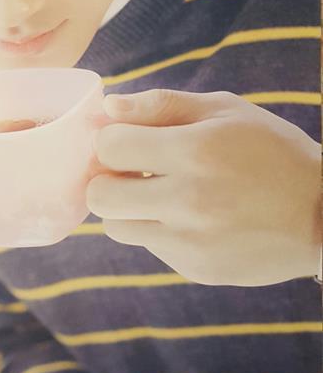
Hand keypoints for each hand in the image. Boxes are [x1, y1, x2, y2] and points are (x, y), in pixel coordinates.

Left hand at [86, 89, 320, 285]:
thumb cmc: (272, 151)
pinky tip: (191, 216)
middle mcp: (186, 200)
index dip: (112, 139)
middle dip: (108, 177)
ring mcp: (189, 241)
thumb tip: (109, 106)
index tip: (129, 140)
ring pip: (116, 226)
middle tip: (133, 170)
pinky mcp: (195, 267)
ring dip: (127, 207)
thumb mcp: (225, 111)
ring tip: (160, 193)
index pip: (109, 146)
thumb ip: (161, 105)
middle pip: (100, 195)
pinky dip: (158, 229)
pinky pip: (150, 246)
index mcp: (193, 152)